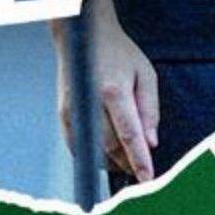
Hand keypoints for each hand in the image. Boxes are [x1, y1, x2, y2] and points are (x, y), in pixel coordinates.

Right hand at [57, 2, 159, 182]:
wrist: (86, 36)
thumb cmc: (120, 53)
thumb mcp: (145, 73)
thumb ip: (150, 109)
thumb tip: (151, 142)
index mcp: (114, 90)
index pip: (129, 134)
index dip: (139, 159)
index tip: (148, 178)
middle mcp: (90, 102)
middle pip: (110, 146)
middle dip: (127, 163)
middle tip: (141, 171)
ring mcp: (73, 109)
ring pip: (93, 150)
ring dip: (112, 162)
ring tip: (127, 162)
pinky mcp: (63, 113)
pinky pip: (77, 146)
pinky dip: (93, 156)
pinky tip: (106, 156)